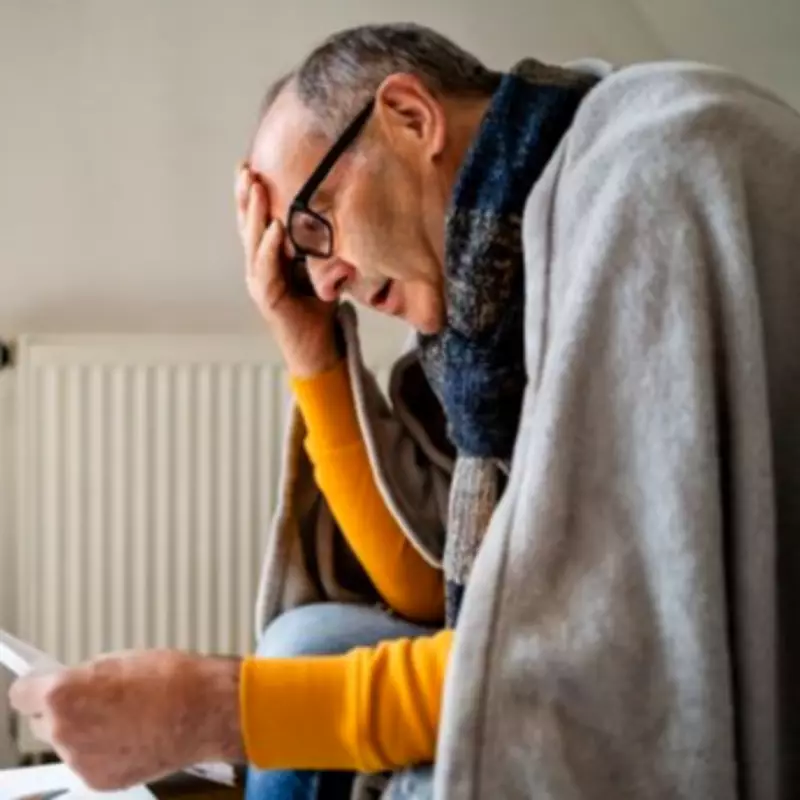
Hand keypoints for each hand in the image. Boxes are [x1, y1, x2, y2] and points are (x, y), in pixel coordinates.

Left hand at [9, 650, 243, 791]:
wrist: (203, 710)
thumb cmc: (170, 678)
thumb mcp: (119, 660)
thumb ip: (84, 678)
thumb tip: (72, 688)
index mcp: (63, 694)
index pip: (21, 694)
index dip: (38, 688)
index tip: (45, 687)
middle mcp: (63, 730)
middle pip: (43, 723)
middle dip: (63, 713)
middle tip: (96, 701)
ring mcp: (79, 760)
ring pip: (67, 744)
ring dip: (85, 733)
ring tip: (124, 718)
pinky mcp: (98, 780)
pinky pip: (89, 762)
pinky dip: (103, 752)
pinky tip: (132, 736)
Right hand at [235, 164, 339, 377]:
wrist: (317, 348)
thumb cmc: (318, 308)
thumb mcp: (322, 267)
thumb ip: (321, 244)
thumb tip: (340, 212)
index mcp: (268, 258)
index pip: (256, 221)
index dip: (251, 195)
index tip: (251, 164)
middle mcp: (258, 267)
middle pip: (247, 225)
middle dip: (245, 195)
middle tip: (247, 167)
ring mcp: (259, 282)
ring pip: (253, 242)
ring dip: (254, 214)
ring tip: (255, 186)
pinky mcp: (268, 298)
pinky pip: (267, 268)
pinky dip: (270, 247)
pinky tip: (274, 228)